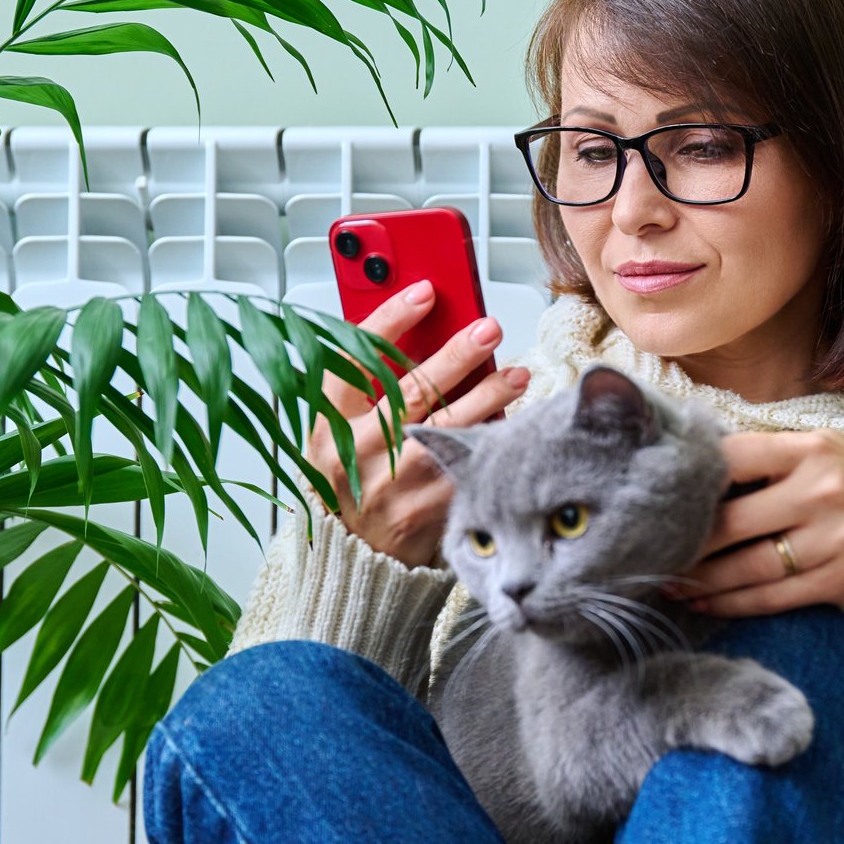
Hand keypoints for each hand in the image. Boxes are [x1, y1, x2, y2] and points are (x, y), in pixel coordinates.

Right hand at [301, 280, 529, 566]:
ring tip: (515, 375)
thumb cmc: (350, 476)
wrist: (350, 551)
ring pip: (447, 428)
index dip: (391, 320)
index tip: (426, 292)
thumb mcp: (339, 427)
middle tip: (488, 329)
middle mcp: (355, 449)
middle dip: (456, 355)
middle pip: (411, 389)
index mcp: (327, 421)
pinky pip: (464, 467)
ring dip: (488, 397)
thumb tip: (420, 328)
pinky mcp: (423, 511)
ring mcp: (390, 482)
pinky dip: (490, 443)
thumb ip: (367, 383)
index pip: (353, 357)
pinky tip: (512, 426)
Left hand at [661, 429, 843, 616]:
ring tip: (666, 582)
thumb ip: (769, 458)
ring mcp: (834, 539)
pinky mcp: (842, 581)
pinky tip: (703, 602)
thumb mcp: (825, 450)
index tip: (657, 499)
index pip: (732, 459)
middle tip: (647, 551)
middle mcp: (821, 491)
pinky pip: (772, 598)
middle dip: (683, 541)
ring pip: (747, 567)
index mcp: (811, 449)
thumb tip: (696, 475)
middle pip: (730, 522)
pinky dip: (731, 604)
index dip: (689, 482)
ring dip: (700, 580)